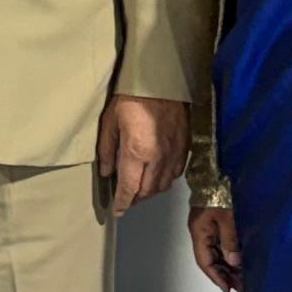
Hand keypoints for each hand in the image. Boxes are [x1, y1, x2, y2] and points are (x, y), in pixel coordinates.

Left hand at [94, 95, 188, 213]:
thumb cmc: (132, 97)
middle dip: (135, 199)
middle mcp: (158, 157)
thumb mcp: (110, 121)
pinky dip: (164, 180)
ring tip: (139, 190)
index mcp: (137, 151)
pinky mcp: (184, 147)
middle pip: (147, 191)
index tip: (117, 211)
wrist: (162, 81)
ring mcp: (174, 153)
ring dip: (150, 192)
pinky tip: (156, 176)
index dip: (122, 202)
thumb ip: (108, 150)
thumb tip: (107, 172)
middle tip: (125, 199)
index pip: (129, 187)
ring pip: (162, 185)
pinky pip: (175, 173)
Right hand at [188, 201, 243, 291]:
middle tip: (241, 287)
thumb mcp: (227, 217)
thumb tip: (234, 262)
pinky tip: (240, 262)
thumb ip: (230, 240)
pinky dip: (229, 255)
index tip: (228, 289)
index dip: (216, 276)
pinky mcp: (215, 223)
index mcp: (199, 232)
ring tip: (243, 279)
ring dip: (227, 266)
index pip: (204, 261)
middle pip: (210, 259)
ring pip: (216, 253)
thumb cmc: (221, 193)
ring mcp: (207, 228)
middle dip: (224, 274)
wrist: (217, 172)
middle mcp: (201, 232)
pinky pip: (221, 245)